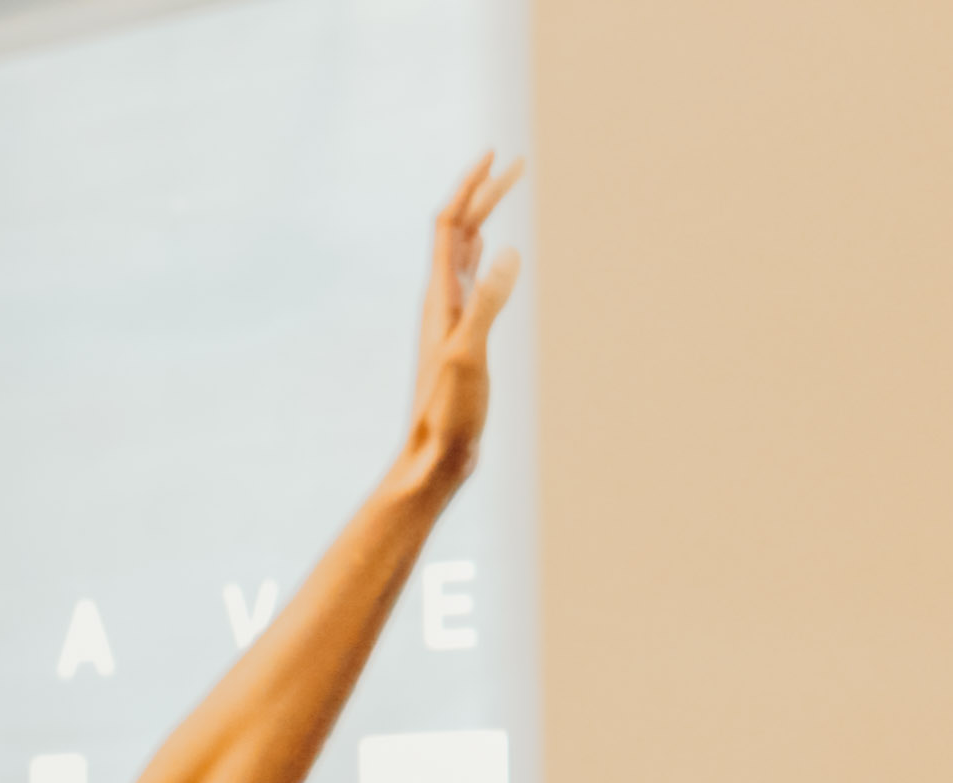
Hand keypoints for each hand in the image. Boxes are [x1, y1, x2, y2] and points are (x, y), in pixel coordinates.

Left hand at [405, 153, 524, 487]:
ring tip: (505, 191)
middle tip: (517, 164)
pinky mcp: (461, 335)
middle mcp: (441, 300)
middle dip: (484, 193)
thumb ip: (487, 304)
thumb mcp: (470, 355)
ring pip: (464, 251)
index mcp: (440, 296)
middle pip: (458, 230)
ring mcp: (450, 317)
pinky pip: (470, 279)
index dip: (469, 187)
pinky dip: (483, 253)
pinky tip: (491, 251)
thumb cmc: (448, 413)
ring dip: (484, 216)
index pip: (449, 224)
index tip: (495, 156)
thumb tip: (510, 251)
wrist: (435, 456)